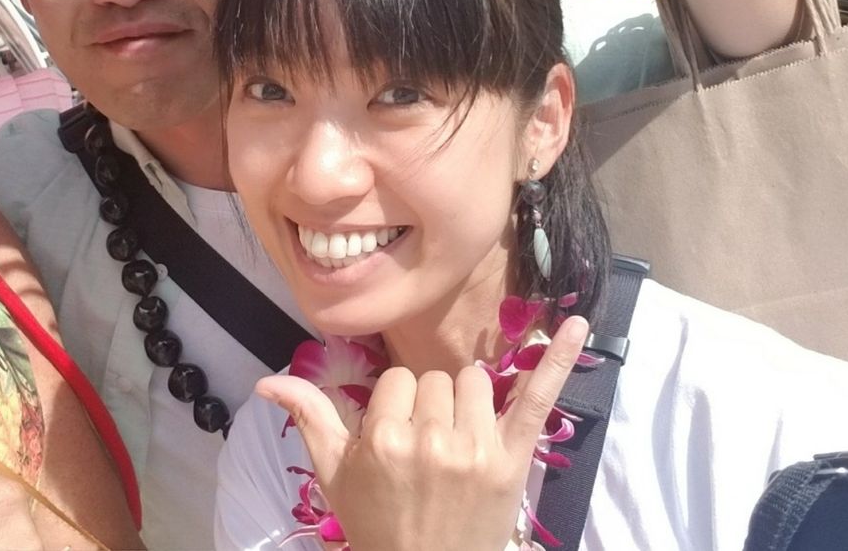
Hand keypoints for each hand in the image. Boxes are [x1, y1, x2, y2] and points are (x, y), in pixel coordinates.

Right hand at [260, 317, 589, 550]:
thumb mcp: (334, 475)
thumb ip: (310, 417)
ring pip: (475, 381)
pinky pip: (538, 397)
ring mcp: (475, 447)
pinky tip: (579, 324)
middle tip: (427, 453)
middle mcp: (431, 437)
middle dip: (431, 407)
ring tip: (459, 443)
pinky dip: (559, 360)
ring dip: (468, 404)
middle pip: (437, 379)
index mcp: (384, 437)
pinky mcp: (513, 459)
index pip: (399, 381)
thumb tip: (267, 381)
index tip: (398, 442)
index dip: (398, 408)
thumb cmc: (378, 524)